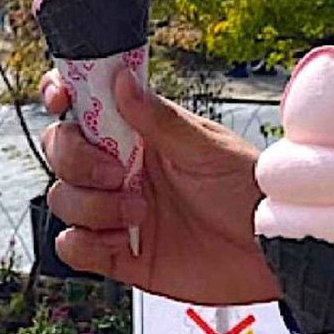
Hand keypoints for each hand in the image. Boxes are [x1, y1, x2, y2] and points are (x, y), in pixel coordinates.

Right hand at [41, 67, 279, 304]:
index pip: (84, 105)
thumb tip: (120, 79)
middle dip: (77, 161)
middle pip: (61, 153)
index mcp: (139, 134)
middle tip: (117, 173)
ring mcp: (117, 211)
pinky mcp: (120, 255)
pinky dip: (85, 244)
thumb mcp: (206, 148)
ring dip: (93, 207)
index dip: (61, 96)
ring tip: (140, 213)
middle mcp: (121, 169)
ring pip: (62, 199)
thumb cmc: (252, 192)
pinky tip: (121, 241)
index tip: (60, 101)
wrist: (273, 254)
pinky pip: (72, 248)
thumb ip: (158, 118)